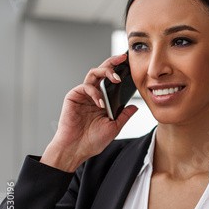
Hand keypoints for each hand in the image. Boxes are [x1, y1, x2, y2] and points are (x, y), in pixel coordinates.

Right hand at [40, 54, 137, 171]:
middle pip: (101, 71)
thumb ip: (124, 116)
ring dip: (105, 72)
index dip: (118, 71)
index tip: (129, 65)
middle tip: (122, 59)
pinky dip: (95, 93)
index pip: (111, 81)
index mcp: (103, 100)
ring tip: (115, 78)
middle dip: (112, 63)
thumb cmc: (92, 141)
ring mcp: (83, 95)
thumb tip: (135, 107)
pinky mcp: (73, 97)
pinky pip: (85, 87)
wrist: (77, 149)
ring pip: (93, 74)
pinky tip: (100, 103)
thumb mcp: (114, 127)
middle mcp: (93, 95)